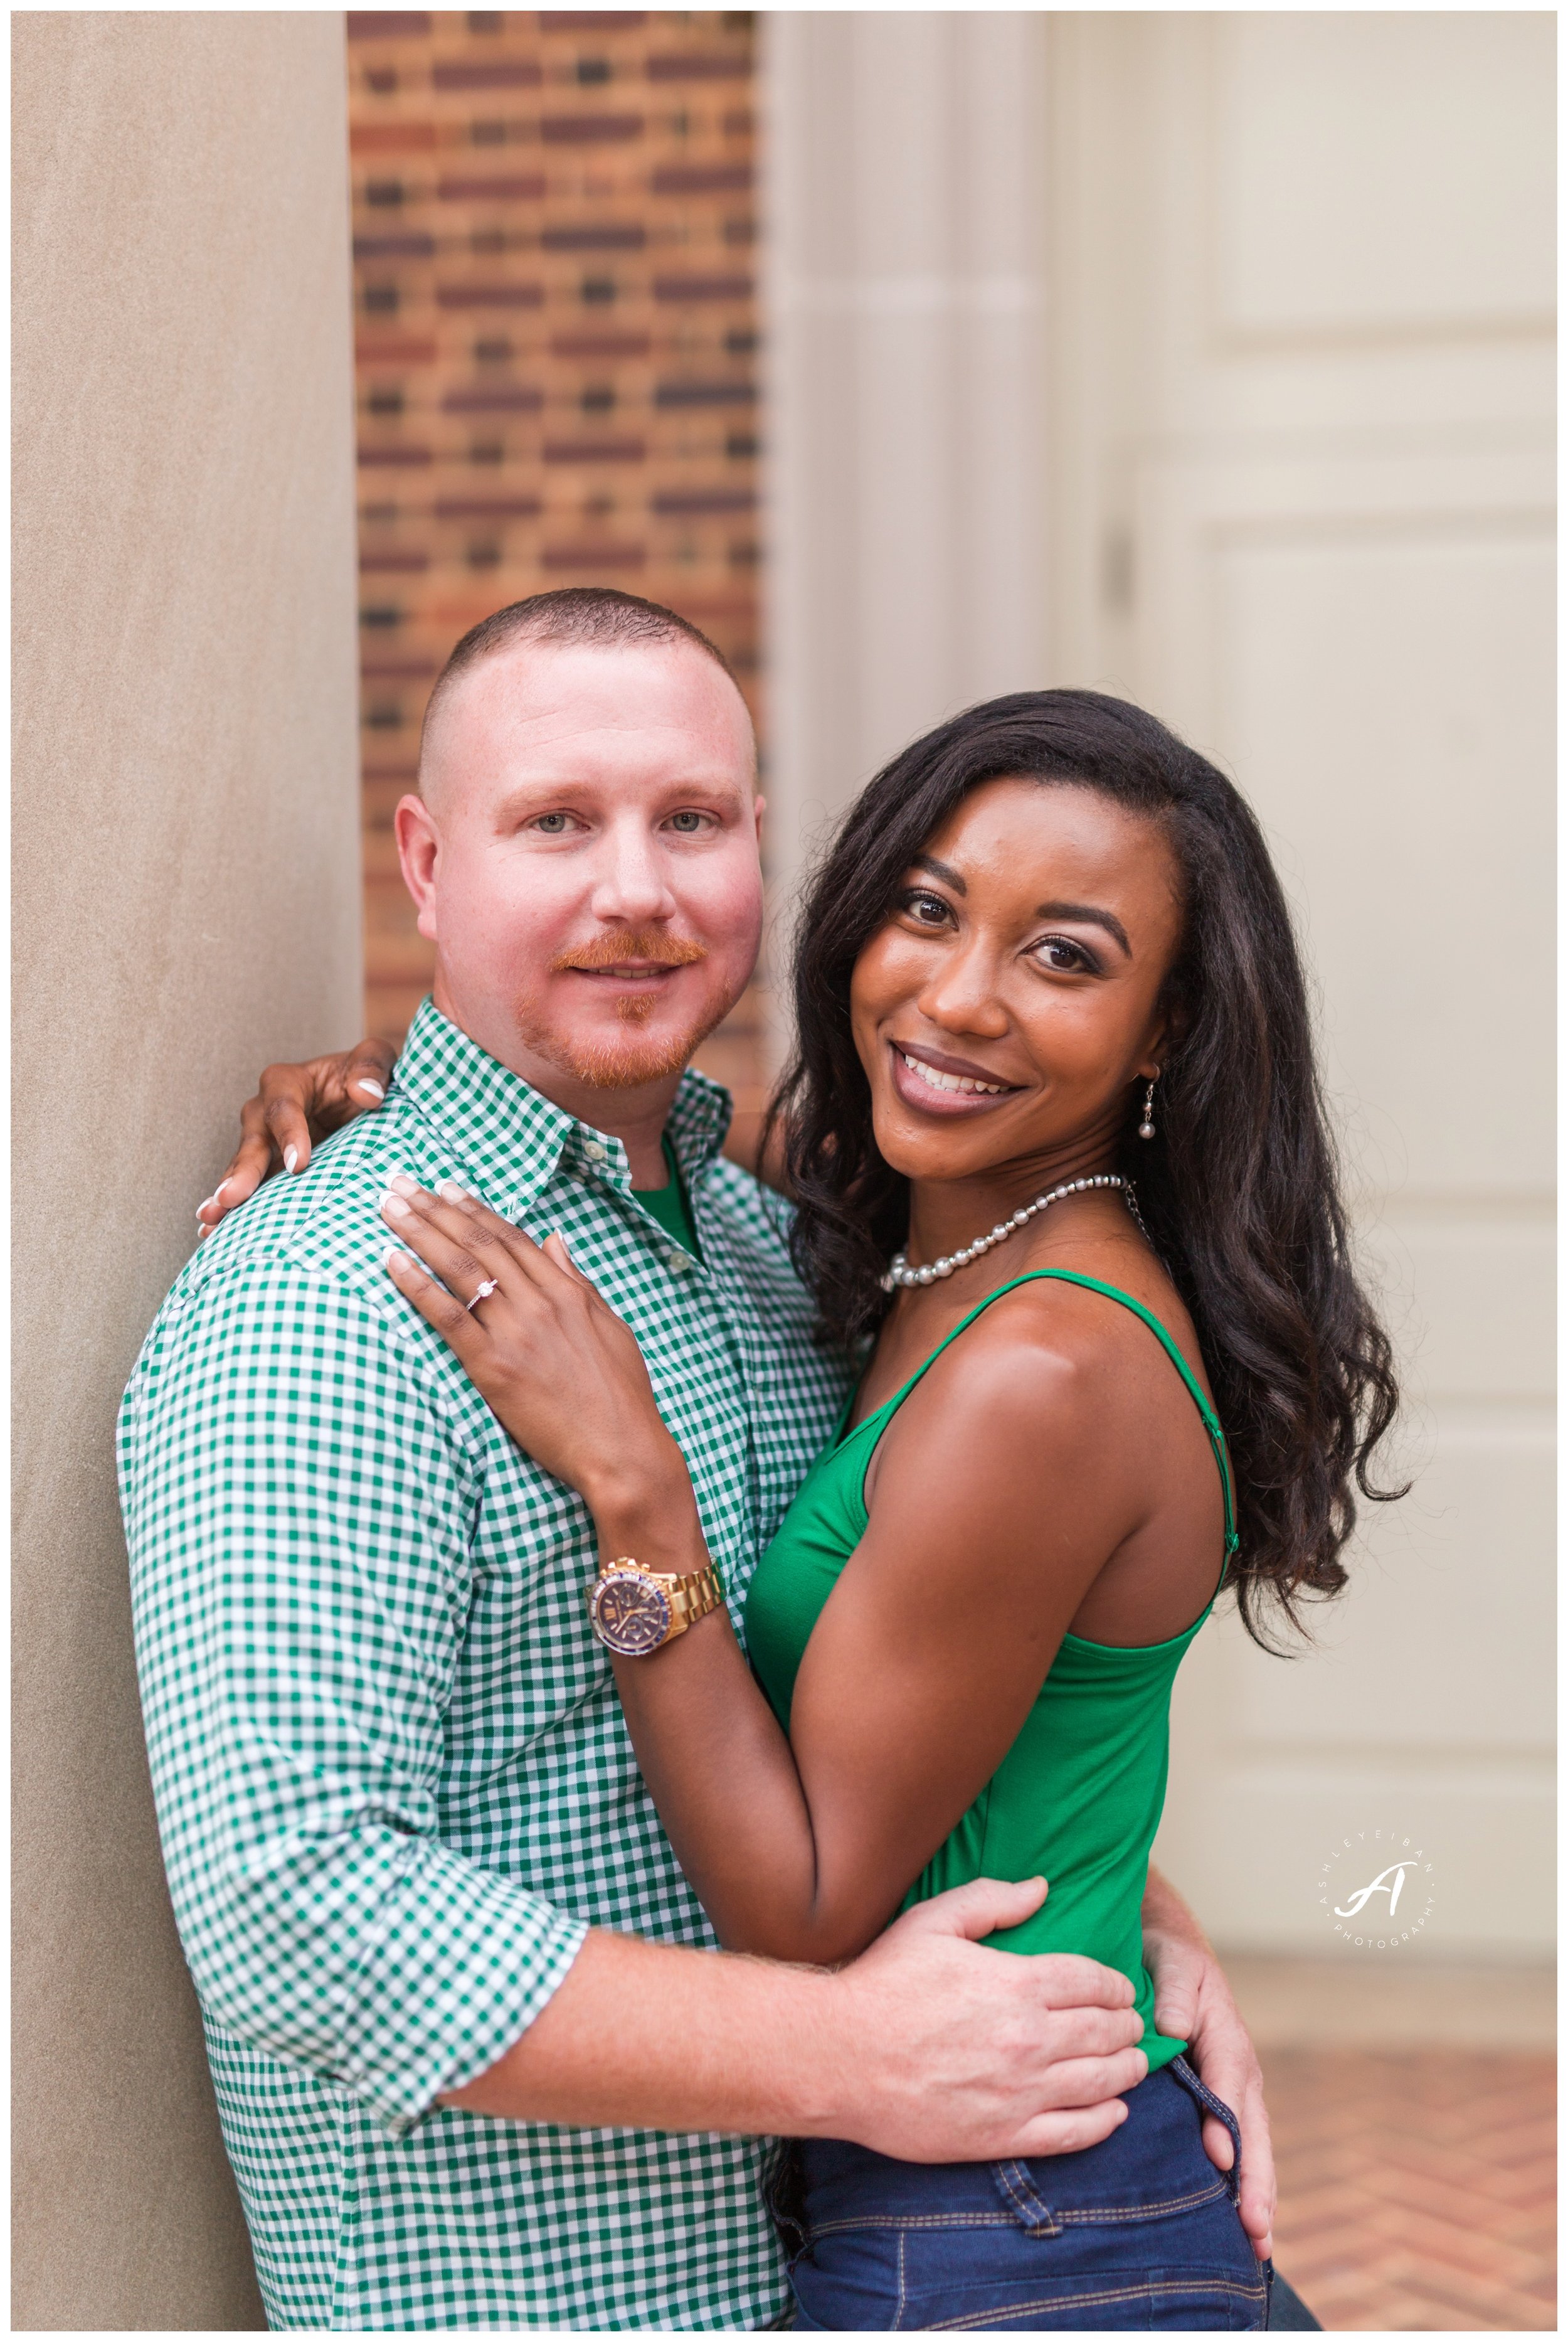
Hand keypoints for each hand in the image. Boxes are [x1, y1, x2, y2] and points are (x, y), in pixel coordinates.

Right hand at [198, 1036, 396, 1235]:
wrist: (362, 1094)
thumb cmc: (366, 1074)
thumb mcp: (375, 1057)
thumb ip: (371, 1066)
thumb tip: (367, 1093)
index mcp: (287, 1083)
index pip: (283, 1108)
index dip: (289, 1135)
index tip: (298, 1166)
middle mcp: (265, 1112)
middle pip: (252, 1142)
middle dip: (242, 1172)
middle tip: (230, 1198)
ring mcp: (263, 1143)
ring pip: (242, 1170)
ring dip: (228, 1195)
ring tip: (212, 1221)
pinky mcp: (268, 1168)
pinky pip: (248, 1188)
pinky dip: (234, 1209)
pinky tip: (215, 1231)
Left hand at [379, 1178, 687, 1524]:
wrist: (622, 1449)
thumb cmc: (621, 1396)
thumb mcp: (611, 1327)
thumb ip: (579, 1282)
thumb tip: (555, 1241)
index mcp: (567, 1291)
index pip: (512, 1237)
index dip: (475, 1208)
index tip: (445, 1187)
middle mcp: (539, 1302)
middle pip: (478, 1241)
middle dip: (435, 1208)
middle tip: (401, 1183)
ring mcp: (515, 1331)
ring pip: (459, 1267)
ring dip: (419, 1232)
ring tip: (389, 1207)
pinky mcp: (493, 1365)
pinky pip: (447, 1315)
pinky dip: (417, 1285)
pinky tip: (392, 1262)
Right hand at [827, 1877, 1148, 2162]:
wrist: (839, 2057)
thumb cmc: (883, 1983)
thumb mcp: (933, 1922)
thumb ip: (991, 1900)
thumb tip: (1041, 1888)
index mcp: (1017, 1982)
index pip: (1093, 1981)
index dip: (1116, 1984)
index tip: (1121, 1989)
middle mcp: (1029, 2038)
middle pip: (1105, 2032)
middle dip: (1127, 2027)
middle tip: (1133, 2026)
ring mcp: (1020, 2090)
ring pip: (1100, 2082)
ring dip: (1127, 2071)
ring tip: (1134, 2065)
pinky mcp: (1004, 2134)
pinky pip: (1073, 2133)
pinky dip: (1104, 2123)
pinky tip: (1115, 2113)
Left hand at [1144, 1879, 1274, 2258]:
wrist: (1168, 1947)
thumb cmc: (1169, 1959)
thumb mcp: (1172, 1966)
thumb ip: (1172, 1997)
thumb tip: (1171, 2031)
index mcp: (1228, 2043)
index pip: (1230, 2093)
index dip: (1228, 2129)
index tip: (1224, 2165)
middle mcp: (1238, 2072)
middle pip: (1253, 2135)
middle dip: (1257, 2185)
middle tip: (1256, 2234)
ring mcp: (1231, 2089)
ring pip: (1249, 2148)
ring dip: (1254, 2195)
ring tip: (1257, 2245)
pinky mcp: (1216, 2098)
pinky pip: (1233, 2143)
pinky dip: (1239, 2182)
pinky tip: (1233, 2220)